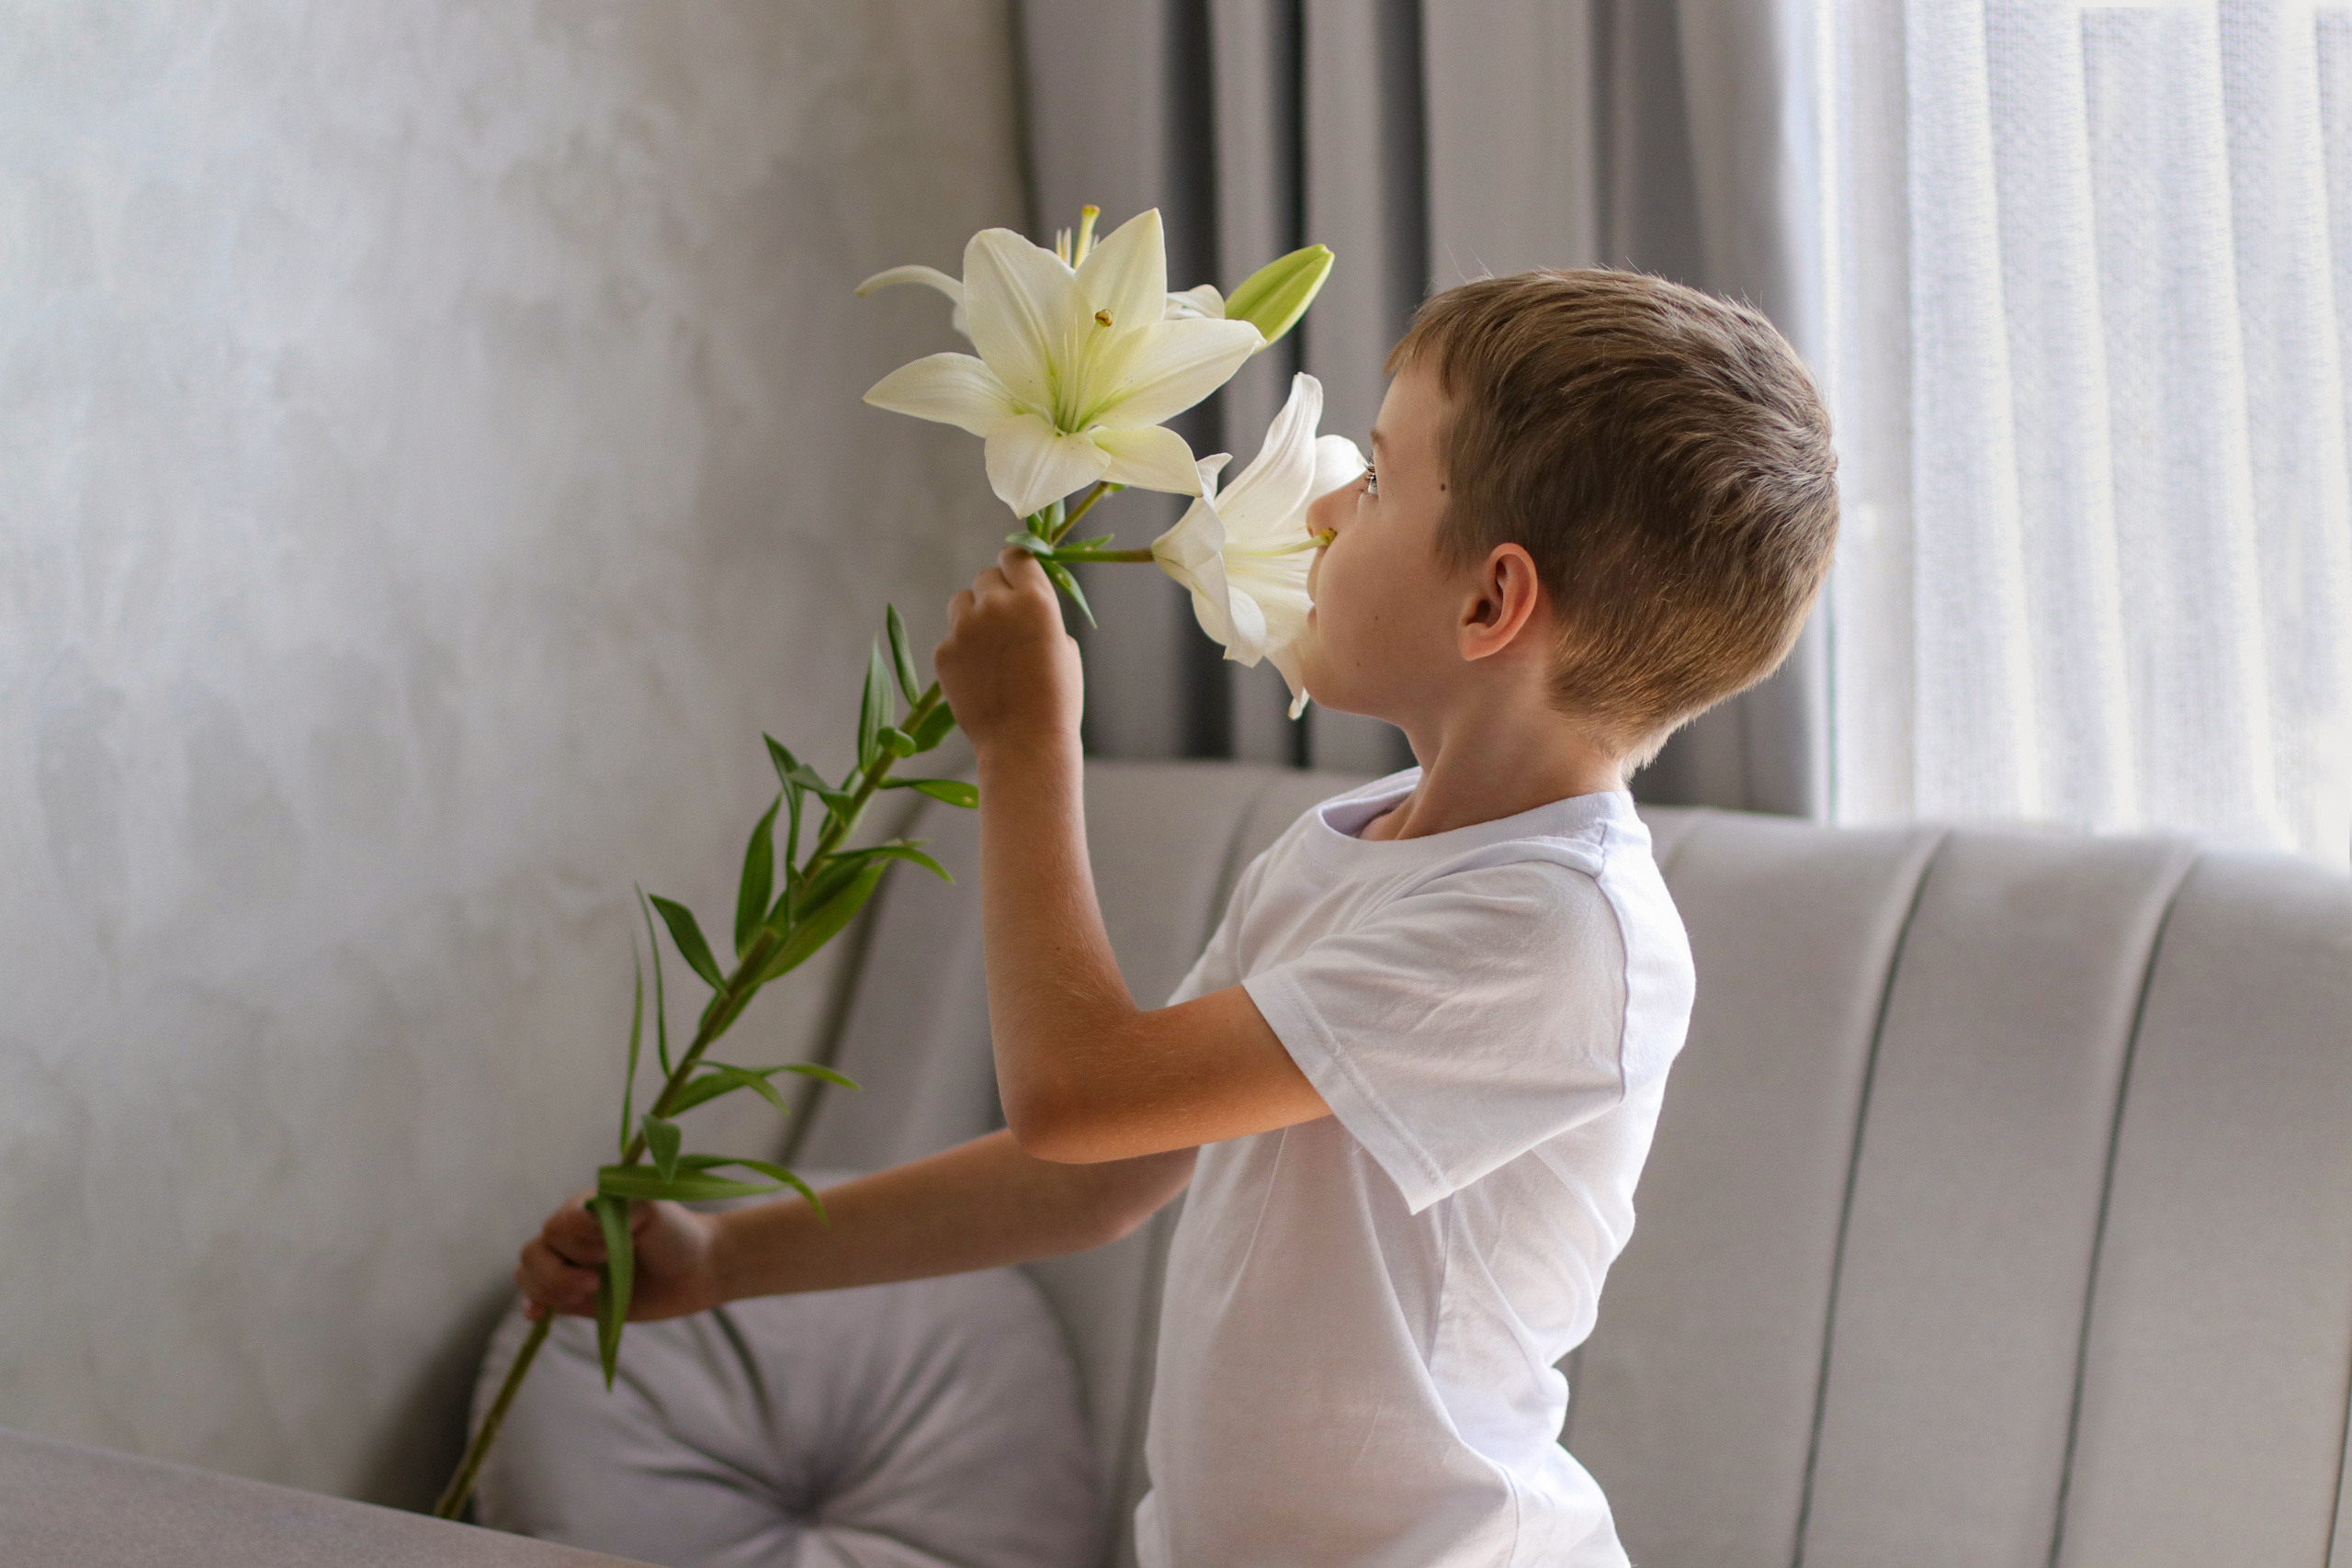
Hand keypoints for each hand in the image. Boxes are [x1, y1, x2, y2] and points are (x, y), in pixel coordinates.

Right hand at [514, 1192, 721, 1321]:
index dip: (575, 1243)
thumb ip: (616, 1206)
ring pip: (527, 1274)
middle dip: (560, 1272)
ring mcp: (570, 1266)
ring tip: (589, 1293)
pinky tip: (538, 1314)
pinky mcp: (573, 1296)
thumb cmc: (676, 1234)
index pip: (556, 1226)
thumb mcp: (652, 1210)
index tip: (608, 1251)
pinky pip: (536, 1298)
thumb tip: (581, 1214)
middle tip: (598, 1281)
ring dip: (550, 1289)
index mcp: (587, 1210)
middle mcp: (572, 1237)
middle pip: (534, 1252)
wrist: (696, 1271)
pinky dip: (532, 1304)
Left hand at [934, 548, 1082, 758]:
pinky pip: (951, 637)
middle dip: (994, 593)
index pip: (1015, 555)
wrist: (1025, 744)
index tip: (1014, 577)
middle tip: (1004, 622)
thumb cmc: (1056, 699)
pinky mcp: (944, 652)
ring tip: (989, 649)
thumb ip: (1040, 616)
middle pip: (985, 576)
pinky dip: (961, 650)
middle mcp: (996, 604)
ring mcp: (964, 628)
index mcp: (1035, 599)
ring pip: (961, 602)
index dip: (1014, 566)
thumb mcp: (1064, 648)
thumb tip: (1021, 603)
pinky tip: (978, 676)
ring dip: (973, 615)